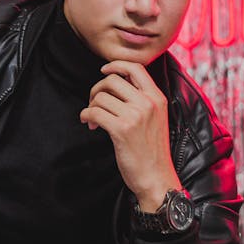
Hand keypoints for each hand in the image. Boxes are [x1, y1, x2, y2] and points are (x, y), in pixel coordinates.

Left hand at [80, 60, 180, 209]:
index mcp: (157, 98)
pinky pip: (94, 112)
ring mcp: (135, 116)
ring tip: (94, 120)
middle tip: (94, 103)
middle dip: (97, 89)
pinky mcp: (121, 130)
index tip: (104, 71)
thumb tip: (116, 85)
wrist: (157, 178)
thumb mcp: (156, 119)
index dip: (116, 65)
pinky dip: (86, 116)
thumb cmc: (152, 151)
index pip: (136, 67)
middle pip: (112, 80)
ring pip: (101, 97)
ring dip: (91, 107)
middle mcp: (148, 103)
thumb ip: (142, 101)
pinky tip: (90, 125)